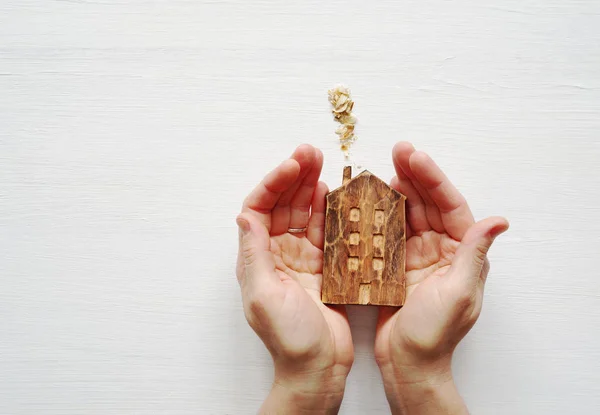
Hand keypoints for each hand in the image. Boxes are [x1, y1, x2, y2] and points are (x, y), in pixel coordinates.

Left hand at [236, 144, 352, 413]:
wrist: (318, 368)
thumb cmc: (289, 339)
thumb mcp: (264, 296)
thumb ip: (254, 254)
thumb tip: (243, 215)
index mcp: (258, 258)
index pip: (259, 209)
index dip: (274, 183)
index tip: (293, 165)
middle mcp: (276, 254)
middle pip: (283, 204)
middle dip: (296, 176)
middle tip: (312, 152)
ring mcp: (301, 258)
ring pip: (305, 213)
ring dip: (313, 188)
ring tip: (325, 164)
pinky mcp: (324, 266)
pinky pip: (327, 231)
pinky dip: (332, 212)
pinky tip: (338, 195)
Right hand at [374, 142, 508, 413]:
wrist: (408, 363)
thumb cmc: (435, 334)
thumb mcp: (458, 293)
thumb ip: (473, 255)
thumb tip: (499, 221)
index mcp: (460, 253)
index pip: (450, 206)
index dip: (433, 179)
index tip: (415, 157)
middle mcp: (440, 249)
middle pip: (427, 203)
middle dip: (413, 176)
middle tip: (397, 151)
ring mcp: (415, 255)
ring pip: (406, 214)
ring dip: (394, 191)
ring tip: (381, 169)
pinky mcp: (394, 265)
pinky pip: (386, 233)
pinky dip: (377, 216)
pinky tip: (366, 201)